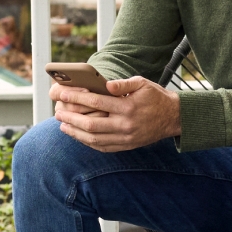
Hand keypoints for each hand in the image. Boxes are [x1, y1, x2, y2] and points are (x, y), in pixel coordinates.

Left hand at [53, 76, 181, 151]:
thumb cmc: (155, 97)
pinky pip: (103, 147)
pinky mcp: (126, 146)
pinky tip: (78, 136)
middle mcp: (125, 124)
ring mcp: (125, 138)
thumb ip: (123, 84)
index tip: (62, 94)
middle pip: (91, 123)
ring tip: (63, 126)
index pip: (96, 101)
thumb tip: (106, 85)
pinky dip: (88, 143)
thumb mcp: (143, 83)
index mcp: (128, 107)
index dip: (76, 97)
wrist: (173, 118)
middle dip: (71, 118)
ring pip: (94, 139)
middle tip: (58, 112)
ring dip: (76, 133)